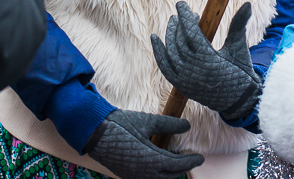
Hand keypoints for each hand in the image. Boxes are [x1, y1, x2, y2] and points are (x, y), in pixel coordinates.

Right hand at [84, 109, 203, 178]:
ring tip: (176, 162)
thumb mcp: (147, 121)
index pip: (177, 164)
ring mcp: (133, 176)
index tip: (200, 157)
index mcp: (151, 160)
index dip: (191, 161)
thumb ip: (169, 124)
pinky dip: (156, 175)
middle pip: (169, 175)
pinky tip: (157, 165)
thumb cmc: (120, 125)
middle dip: (182, 169)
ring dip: (169, 173)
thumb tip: (187, 126)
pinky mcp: (125, 175)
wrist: (93, 133)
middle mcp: (144, 172)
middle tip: (191, 160)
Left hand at [151, 2, 261, 120]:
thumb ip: (239, 25)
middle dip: (178, 24)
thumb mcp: (239, 48)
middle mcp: (195, 71)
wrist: (238, 101)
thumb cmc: (240, 72)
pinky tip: (155, 38)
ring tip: (173, 21)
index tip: (181, 4)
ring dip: (169, 35)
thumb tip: (248, 3)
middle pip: (179, 42)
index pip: (191, 33)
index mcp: (210, 60)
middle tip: (181, 13)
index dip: (185, 17)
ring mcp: (186, 80)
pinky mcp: (181, 86)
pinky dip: (158, 52)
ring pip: (171, 53)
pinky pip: (165, 67)